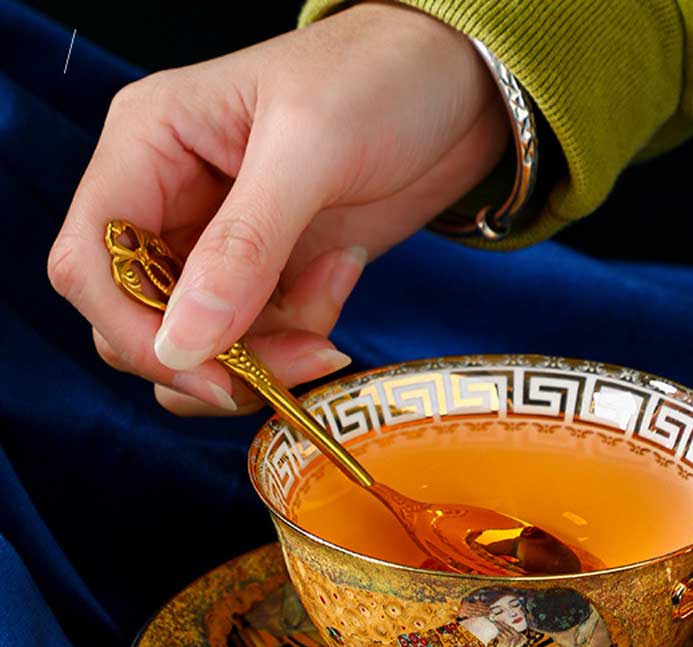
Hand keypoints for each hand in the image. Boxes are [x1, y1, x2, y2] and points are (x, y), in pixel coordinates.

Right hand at [48, 2, 507, 414]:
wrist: (455, 91)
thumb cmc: (379, 81)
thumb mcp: (310, 150)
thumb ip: (244, 247)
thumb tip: (183, 343)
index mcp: (147, 147)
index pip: (91, 261)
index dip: (137, 332)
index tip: (212, 373)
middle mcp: (169, 202)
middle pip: (141, 323)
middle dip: (217, 356)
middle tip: (302, 349)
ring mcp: (219, 246)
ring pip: (202, 346)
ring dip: (269, 351)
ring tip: (333, 291)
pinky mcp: (268, 276)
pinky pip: (260, 341)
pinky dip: (302, 333)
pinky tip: (344, 271)